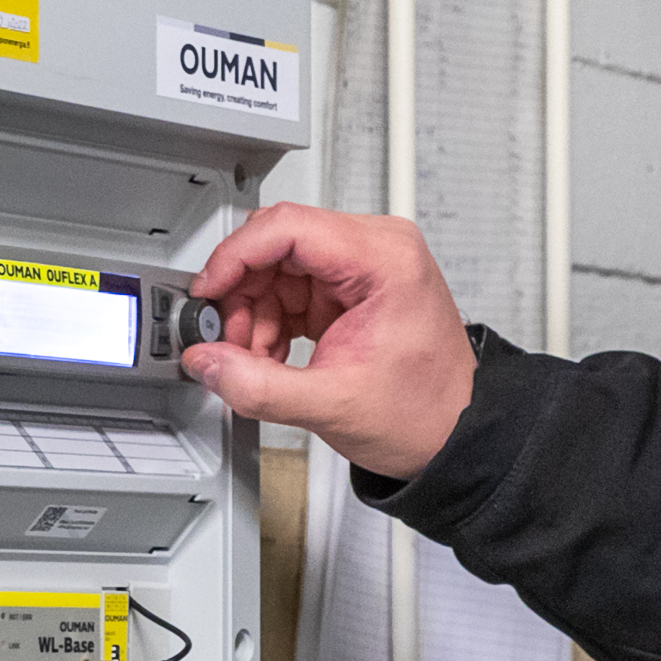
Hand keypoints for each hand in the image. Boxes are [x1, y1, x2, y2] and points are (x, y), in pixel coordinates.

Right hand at [180, 205, 478, 478]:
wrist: (454, 434)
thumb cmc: (423, 412)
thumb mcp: (330, 404)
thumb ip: (257, 384)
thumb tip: (206, 362)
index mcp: (386, 259)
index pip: (288, 226)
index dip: (235, 256)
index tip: (207, 291)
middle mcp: (379, 249)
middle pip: (279, 244)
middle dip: (243, 295)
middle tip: (227, 341)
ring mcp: (366, 266)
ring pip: (280, 267)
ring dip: (255, 313)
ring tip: (256, 360)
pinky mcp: (354, 287)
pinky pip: (293, 287)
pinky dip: (272, 320)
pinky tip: (272, 356)